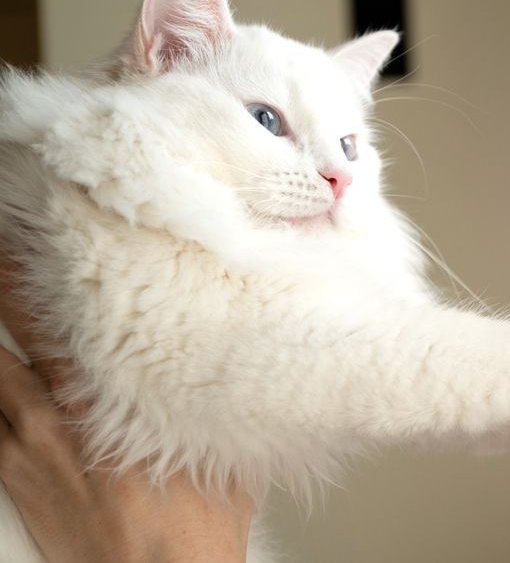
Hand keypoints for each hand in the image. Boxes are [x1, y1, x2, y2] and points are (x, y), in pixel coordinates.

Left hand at [0, 261, 253, 562]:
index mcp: (114, 393)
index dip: (45, 269)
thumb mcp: (223, 441)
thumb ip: (218, 393)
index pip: (66, 312)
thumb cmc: (194, 521)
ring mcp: (26, 441)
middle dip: (9, 282)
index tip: (45, 233)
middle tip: (10, 246)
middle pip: (17, 326)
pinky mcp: (12, 474)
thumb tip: (241, 352)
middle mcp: (60, 409)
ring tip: (0, 292)